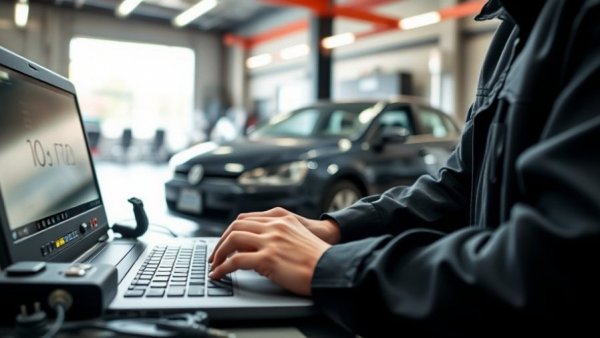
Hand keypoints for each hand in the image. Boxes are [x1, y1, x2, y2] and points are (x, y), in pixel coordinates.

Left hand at [208, 208, 332, 295]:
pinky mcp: (268, 258)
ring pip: (232, 239)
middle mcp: (274, 225)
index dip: (232, 231)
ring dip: (219, 253)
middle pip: (236, 226)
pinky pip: (236, 261)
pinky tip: (220, 274)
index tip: (225, 242)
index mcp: (281, 218)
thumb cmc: (318, 256)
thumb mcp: (298, 236)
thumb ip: (279, 236)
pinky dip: (223, 268)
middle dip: (221, 241)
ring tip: (214, 265)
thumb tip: (258, 250)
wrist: (332, 266)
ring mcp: (270, 240)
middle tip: (215, 255)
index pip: (246, 219)